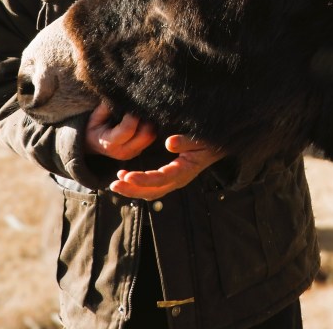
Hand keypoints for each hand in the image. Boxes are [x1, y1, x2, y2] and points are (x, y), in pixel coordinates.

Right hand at [84, 102, 156, 159]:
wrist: (94, 144)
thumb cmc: (95, 127)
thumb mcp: (95, 117)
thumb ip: (108, 107)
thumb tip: (122, 96)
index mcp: (110, 143)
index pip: (128, 129)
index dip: (132, 116)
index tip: (132, 106)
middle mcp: (124, 151)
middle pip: (145, 135)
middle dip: (145, 120)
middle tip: (140, 109)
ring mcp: (133, 153)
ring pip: (151, 137)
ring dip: (149, 124)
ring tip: (142, 113)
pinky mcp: (140, 151)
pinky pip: (151, 138)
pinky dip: (150, 128)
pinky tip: (144, 119)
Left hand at [110, 134, 224, 200]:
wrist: (219, 147)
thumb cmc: (211, 141)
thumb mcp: (201, 139)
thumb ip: (186, 141)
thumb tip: (169, 143)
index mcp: (184, 171)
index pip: (160, 179)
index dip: (142, 180)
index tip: (126, 176)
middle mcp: (178, 180)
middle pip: (152, 192)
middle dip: (132, 190)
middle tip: (113, 183)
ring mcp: (175, 181)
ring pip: (151, 192)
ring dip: (133, 189)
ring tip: (116, 182)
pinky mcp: (172, 178)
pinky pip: (153, 187)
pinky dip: (139, 185)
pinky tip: (127, 177)